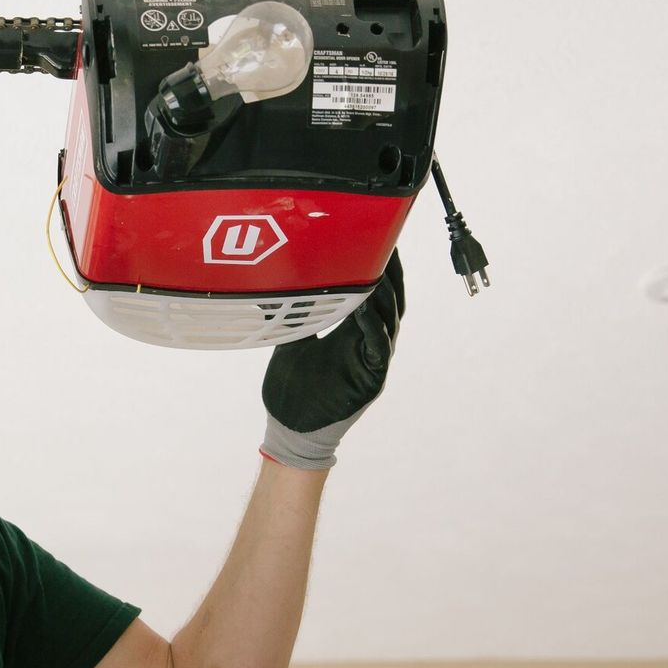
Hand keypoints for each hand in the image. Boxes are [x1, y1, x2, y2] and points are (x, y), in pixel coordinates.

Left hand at [260, 247, 404, 469]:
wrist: (290, 428)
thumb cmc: (293, 390)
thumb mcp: (291, 341)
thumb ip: (294, 315)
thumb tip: (276, 284)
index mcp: (352, 332)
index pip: (373, 293)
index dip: (377, 268)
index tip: (376, 239)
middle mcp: (367, 343)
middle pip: (389, 301)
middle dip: (390, 273)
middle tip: (388, 244)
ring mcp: (372, 361)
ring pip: (388, 320)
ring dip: (385, 294)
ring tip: (381, 267)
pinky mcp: (371, 380)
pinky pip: (377, 348)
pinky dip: (373, 328)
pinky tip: (366, 309)